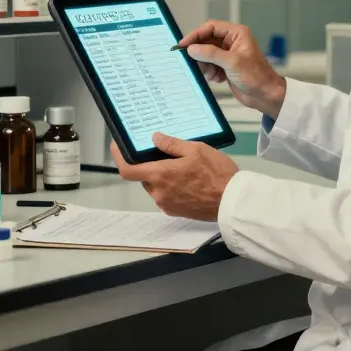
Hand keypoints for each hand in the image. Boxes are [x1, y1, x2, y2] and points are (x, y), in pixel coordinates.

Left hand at [111, 134, 239, 221]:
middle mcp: (158, 192)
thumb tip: (155, 138)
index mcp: (160, 175)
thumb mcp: (197, 150)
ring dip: (164, 177)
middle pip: (144, 177)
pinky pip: (167, 196)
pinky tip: (190, 182)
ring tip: (185, 169)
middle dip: (152, 166)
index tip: (118, 148)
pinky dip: (172, 188)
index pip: (128, 169)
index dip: (119, 157)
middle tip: (168, 156)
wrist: (232, 201)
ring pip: (156, 187)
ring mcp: (166, 204)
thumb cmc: (217, 174)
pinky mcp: (176, 211)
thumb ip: (172, 144)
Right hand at [179, 20, 285, 116]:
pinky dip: (210, 72)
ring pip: (206, 54)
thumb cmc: (255, 75)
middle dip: (200, 53)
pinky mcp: (225, 66)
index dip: (196, 34)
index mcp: (237, 34)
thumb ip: (210, 53)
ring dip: (205, 65)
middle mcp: (232, 42)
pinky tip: (218, 79)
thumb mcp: (231, 62)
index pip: (211, 27)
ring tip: (212, 74)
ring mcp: (228, 54)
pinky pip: (209, 65)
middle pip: (206, 41)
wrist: (264, 95)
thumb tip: (191, 48)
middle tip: (196, 63)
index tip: (183, 45)